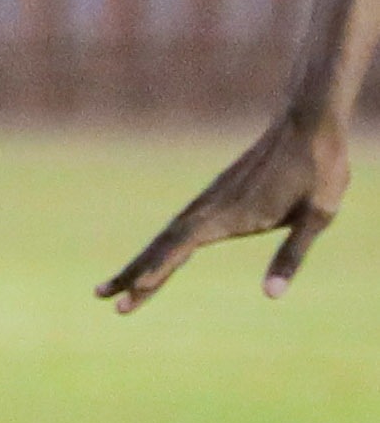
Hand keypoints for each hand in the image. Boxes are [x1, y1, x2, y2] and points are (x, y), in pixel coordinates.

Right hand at [102, 112, 348, 308]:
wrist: (308, 124)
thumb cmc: (319, 170)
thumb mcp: (316, 217)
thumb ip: (290, 257)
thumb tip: (271, 295)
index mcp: (231, 215)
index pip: (184, 246)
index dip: (160, 267)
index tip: (136, 287)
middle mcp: (210, 209)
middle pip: (162, 246)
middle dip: (132, 274)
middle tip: (102, 298)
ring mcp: (209, 202)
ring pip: (165, 238)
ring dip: (138, 263)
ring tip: (111, 286)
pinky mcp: (216, 199)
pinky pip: (178, 229)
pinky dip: (159, 249)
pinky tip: (154, 259)